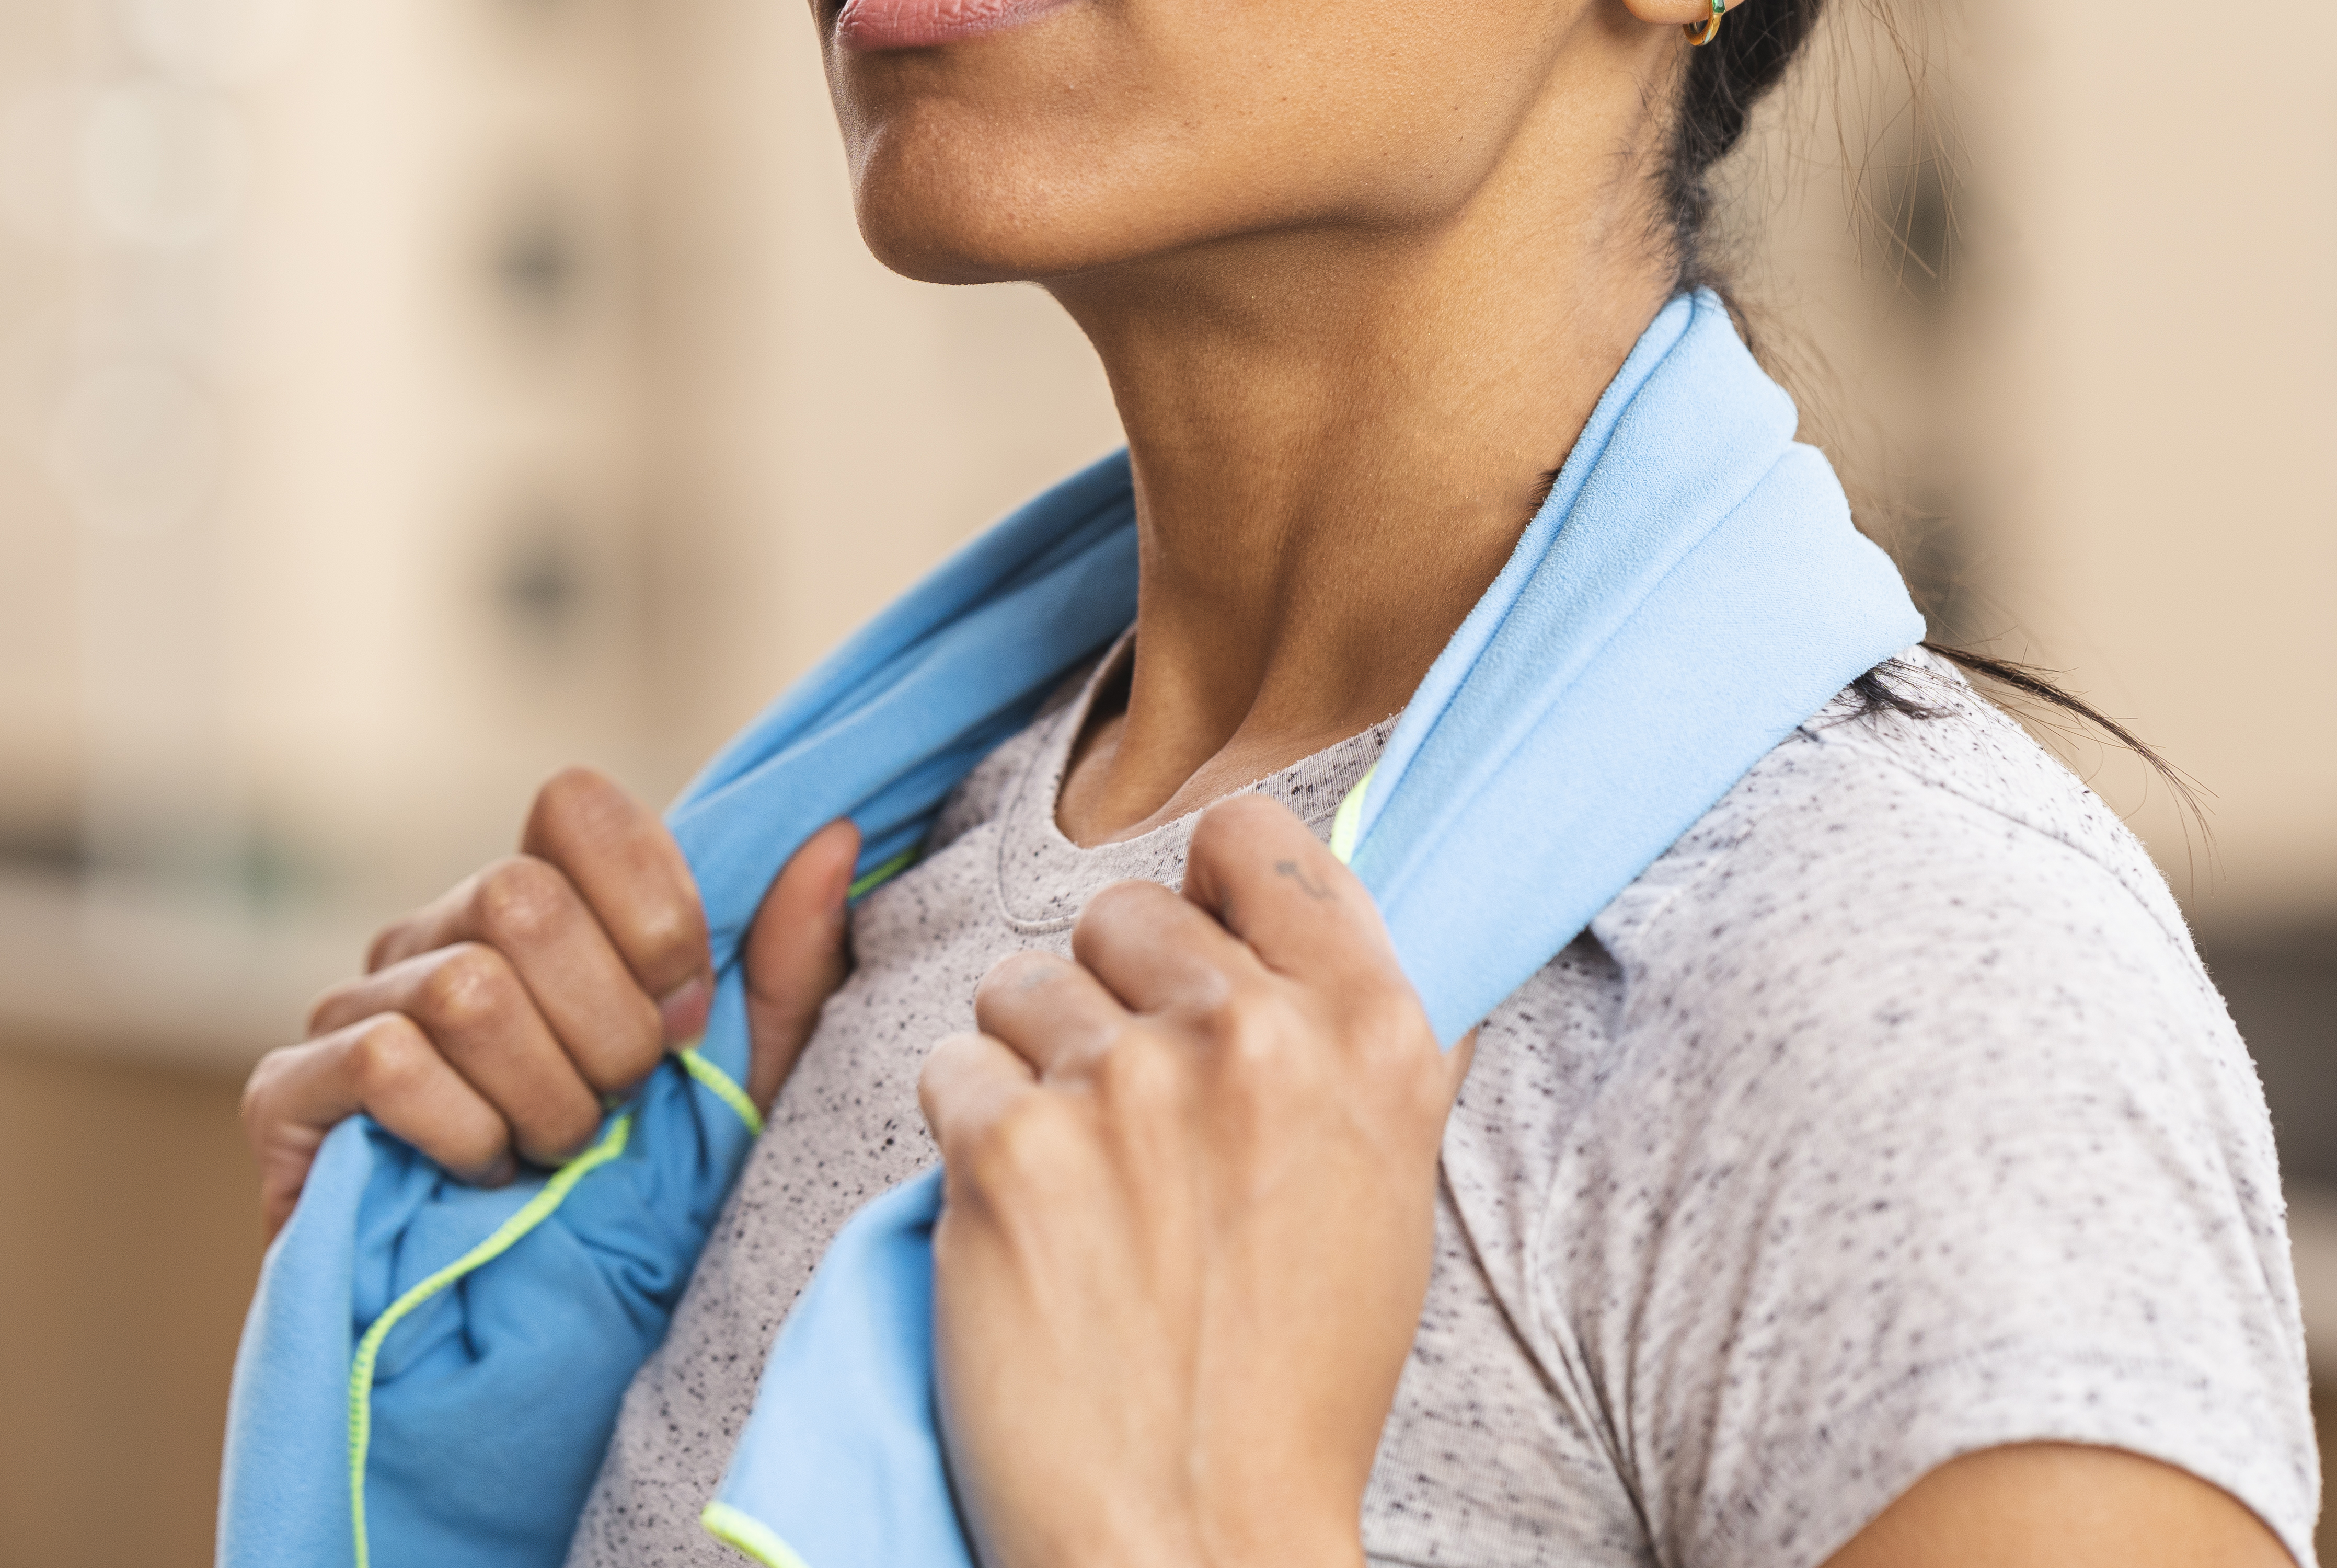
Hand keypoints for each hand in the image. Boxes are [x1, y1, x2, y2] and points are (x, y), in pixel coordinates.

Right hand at [241, 767, 859, 1231]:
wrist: (510, 1368)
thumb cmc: (623, 1211)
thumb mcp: (730, 1095)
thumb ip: (781, 972)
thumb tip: (837, 838)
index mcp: (524, 910)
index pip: (574, 805)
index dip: (647, 906)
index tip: (683, 1015)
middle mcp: (423, 935)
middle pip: (519, 893)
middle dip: (605, 1027)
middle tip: (616, 1112)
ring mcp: (344, 1007)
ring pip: (466, 987)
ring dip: (542, 1099)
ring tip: (551, 1157)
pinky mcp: (287, 1093)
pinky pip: (389, 1061)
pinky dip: (464, 1136)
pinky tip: (480, 1181)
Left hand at [918, 792, 1463, 1567]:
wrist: (1199, 1540)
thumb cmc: (1292, 1383)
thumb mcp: (1388, 1190)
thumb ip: (1360, 1045)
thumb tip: (1334, 924)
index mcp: (1370, 1033)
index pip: (1254, 839)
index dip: (1205, 883)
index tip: (1190, 945)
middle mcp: (1254, 1038)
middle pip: (1118, 911)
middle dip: (1101, 995)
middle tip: (1122, 1122)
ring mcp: (1126, 1086)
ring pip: (1016, 984)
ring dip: (1024, 1068)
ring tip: (1075, 1191)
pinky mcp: (1008, 1148)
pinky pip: (948, 1068)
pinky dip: (965, 1141)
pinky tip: (1017, 1230)